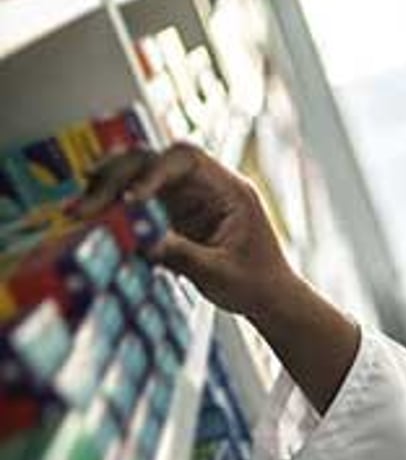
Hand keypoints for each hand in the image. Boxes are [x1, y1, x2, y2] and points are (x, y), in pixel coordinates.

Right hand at [73, 143, 298, 322]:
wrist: (268, 298)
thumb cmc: (258, 283)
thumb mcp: (221, 273)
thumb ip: (184, 255)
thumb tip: (143, 241)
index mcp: (230, 189)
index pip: (187, 159)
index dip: (153, 171)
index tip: (131, 199)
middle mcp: (205, 186)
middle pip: (153, 161)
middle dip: (117, 177)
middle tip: (88, 206)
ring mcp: (186, 199)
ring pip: (138, 177)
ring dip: (107, 190)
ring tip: (80, 211)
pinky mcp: (171, 215)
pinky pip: (135, 202)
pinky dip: (113, 210)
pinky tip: (92, 222)